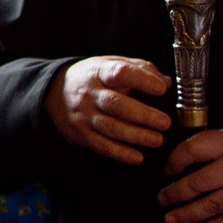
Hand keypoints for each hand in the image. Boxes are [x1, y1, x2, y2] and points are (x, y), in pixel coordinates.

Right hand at [45, 57, 171, 165]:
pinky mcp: (82, 134)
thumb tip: (167, 82)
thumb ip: (141, 69)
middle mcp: (90, 93)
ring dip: (135, 136)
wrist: (55, 94)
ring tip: (157, 140)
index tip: (161, 89)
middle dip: (142, 115)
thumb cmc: (94, 79)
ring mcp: (84, 115)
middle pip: (116, 104)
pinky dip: (120, 153)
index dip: (141, 80)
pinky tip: (137, 157)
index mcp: (99, 72)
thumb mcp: (111, 65)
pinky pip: (101, 145)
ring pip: (110, 127)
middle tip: (165, 123)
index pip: (120, 73)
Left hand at [160, 128, 222, 222]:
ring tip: (170, 219)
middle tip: (162, 198)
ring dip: (186, 215)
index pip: (194, 149)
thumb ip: (212, 147)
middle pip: (197, 183)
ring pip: (209, 206)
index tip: (168, 169)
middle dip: (174, 193)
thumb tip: (180, 162)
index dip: (176, 159)